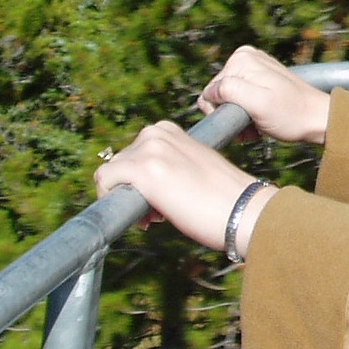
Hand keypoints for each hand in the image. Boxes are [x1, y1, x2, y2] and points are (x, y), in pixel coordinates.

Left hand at [95, 121, 273, 254]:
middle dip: (132, 188)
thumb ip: (170, 166)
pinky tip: (139, 217)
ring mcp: (149, 150)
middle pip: (121, 162)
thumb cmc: (224, 197)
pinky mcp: (142, 170)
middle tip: (156, 214)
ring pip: (112, 172)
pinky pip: (105, 180)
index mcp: (171, 131)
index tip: (158, 201)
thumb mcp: (195, 168)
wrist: (243, 209)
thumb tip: (148, 186)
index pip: (135, 152)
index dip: (140, 179)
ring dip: (125, 196)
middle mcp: (157, 134)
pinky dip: (111, 199)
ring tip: (154, 217)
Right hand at [197, 45, 330, 144]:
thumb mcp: (258, 104)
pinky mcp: (260, 78)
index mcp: (241, 58)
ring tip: (256, 126)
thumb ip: (230, 91)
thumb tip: (210, 91)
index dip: (222, 112)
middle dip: (231, 115)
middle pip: (220, 94)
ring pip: (229, 99)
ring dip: (239, 117)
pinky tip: (259, 121)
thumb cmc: (291, 114)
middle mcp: (245, 57)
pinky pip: (240, 98)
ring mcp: (253, 67)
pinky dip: (246, 113)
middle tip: (251, 128)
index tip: (243, 122)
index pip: (211, 91)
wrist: (318, 118)